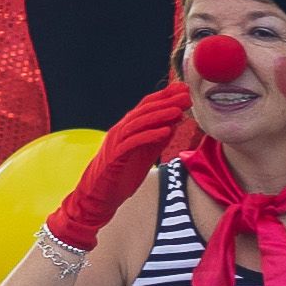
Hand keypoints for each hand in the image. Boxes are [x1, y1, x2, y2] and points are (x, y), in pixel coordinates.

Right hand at [47, 84, 196, 252]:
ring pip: (139, 122)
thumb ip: (159, 137)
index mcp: (129, 127)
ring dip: (160, 115)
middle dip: (167, 101)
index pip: (148, 105)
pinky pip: (133, 142)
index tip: (185, 90)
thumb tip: (176, 121)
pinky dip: (150, 135)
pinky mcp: (115, 156)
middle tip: (186, 95)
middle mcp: (121, 130)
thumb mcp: (146, 153)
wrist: (100, 195)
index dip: (166, 96)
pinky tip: (166, 131)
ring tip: (178, 110)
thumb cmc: (122, 174)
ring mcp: (117, 141)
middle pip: (145, 110)